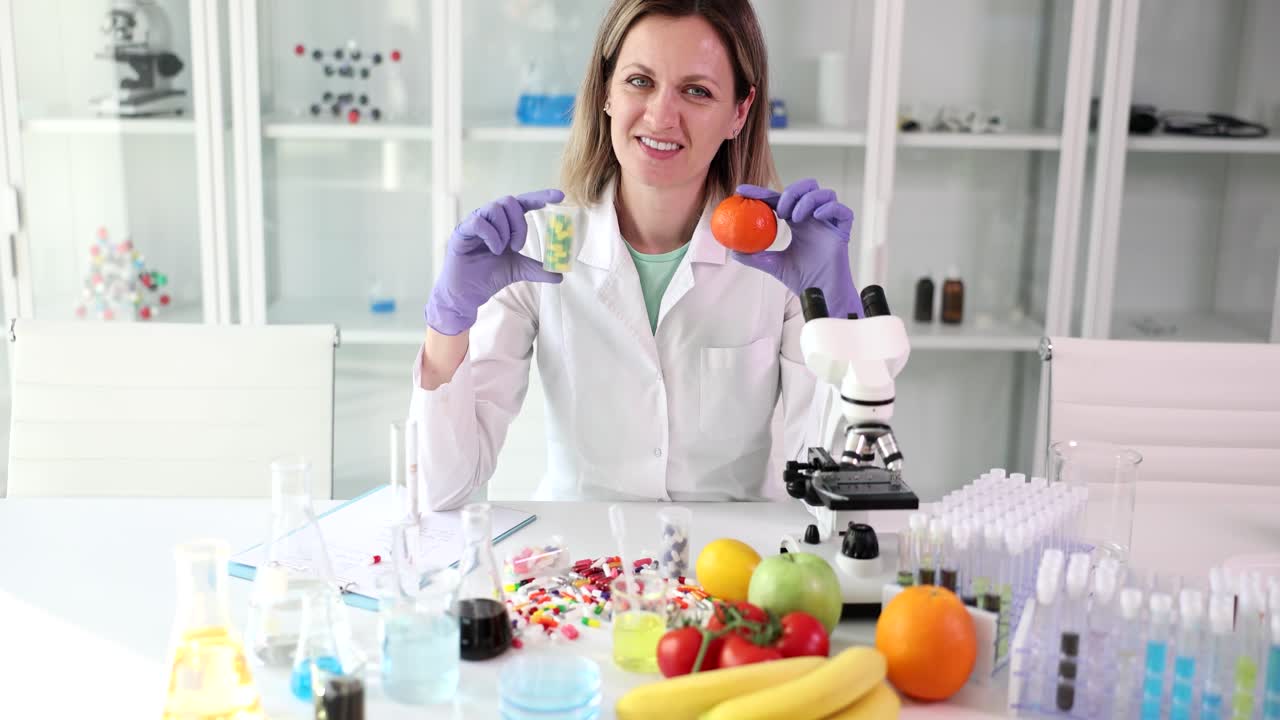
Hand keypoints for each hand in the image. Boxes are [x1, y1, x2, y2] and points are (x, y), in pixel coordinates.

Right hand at [424, 189, 564, 335]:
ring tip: (502, 250)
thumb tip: (560, 274)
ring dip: (505, 231)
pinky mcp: (461, 231)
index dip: (540, 196)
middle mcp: (489, 218)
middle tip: (517, 246)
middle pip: (509, 201)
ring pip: (495, 208)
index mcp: (504, 223)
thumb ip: (538, 269)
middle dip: (519, 224)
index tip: (560, 197)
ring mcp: (474, 222)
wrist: (467, 294)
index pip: (523, 202)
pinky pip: (479, 221)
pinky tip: (494, 250)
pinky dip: (491, 235)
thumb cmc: (489, 276)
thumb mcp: (519, 270)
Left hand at [729, 178, 863, 318]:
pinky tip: (816, 217)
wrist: (820, 294)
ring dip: (807, 200)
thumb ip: (754, 256)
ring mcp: (830, 223)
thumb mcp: (773, 265)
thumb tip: (733, 250)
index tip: (742, 191)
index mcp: (798, 221)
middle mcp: (814, 218)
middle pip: (807, 186)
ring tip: (795, 218)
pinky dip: (829, 208)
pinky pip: (842, 210)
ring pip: (825, 193)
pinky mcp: (844, 231)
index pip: (779, 199)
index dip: (761, 192)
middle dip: (792, 192)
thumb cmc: (801, 279)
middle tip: (780, 211)